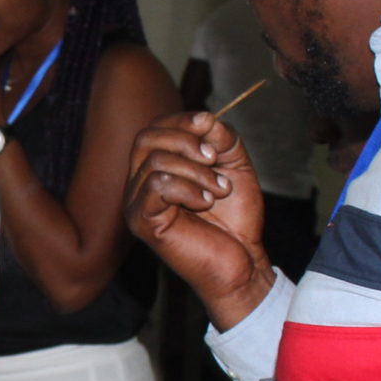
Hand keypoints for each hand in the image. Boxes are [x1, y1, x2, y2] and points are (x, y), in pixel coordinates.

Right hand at [125, 111, 276, 327]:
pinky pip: (156, 186)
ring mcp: (137, 203)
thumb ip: (222, 139)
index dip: (181, 120)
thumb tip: (204, 119)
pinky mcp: (142, 222)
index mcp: (158, 168)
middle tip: (214, 159)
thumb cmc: (235, 218)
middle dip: (185, 141)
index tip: (210, 124)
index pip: (155, 128)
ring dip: (196, 172)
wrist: (242, 261)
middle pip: (145, 138)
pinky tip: (205, 204)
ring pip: (155, 162)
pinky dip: (187, 189)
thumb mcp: (236, 166)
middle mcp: (140, 183)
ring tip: (218, 191)